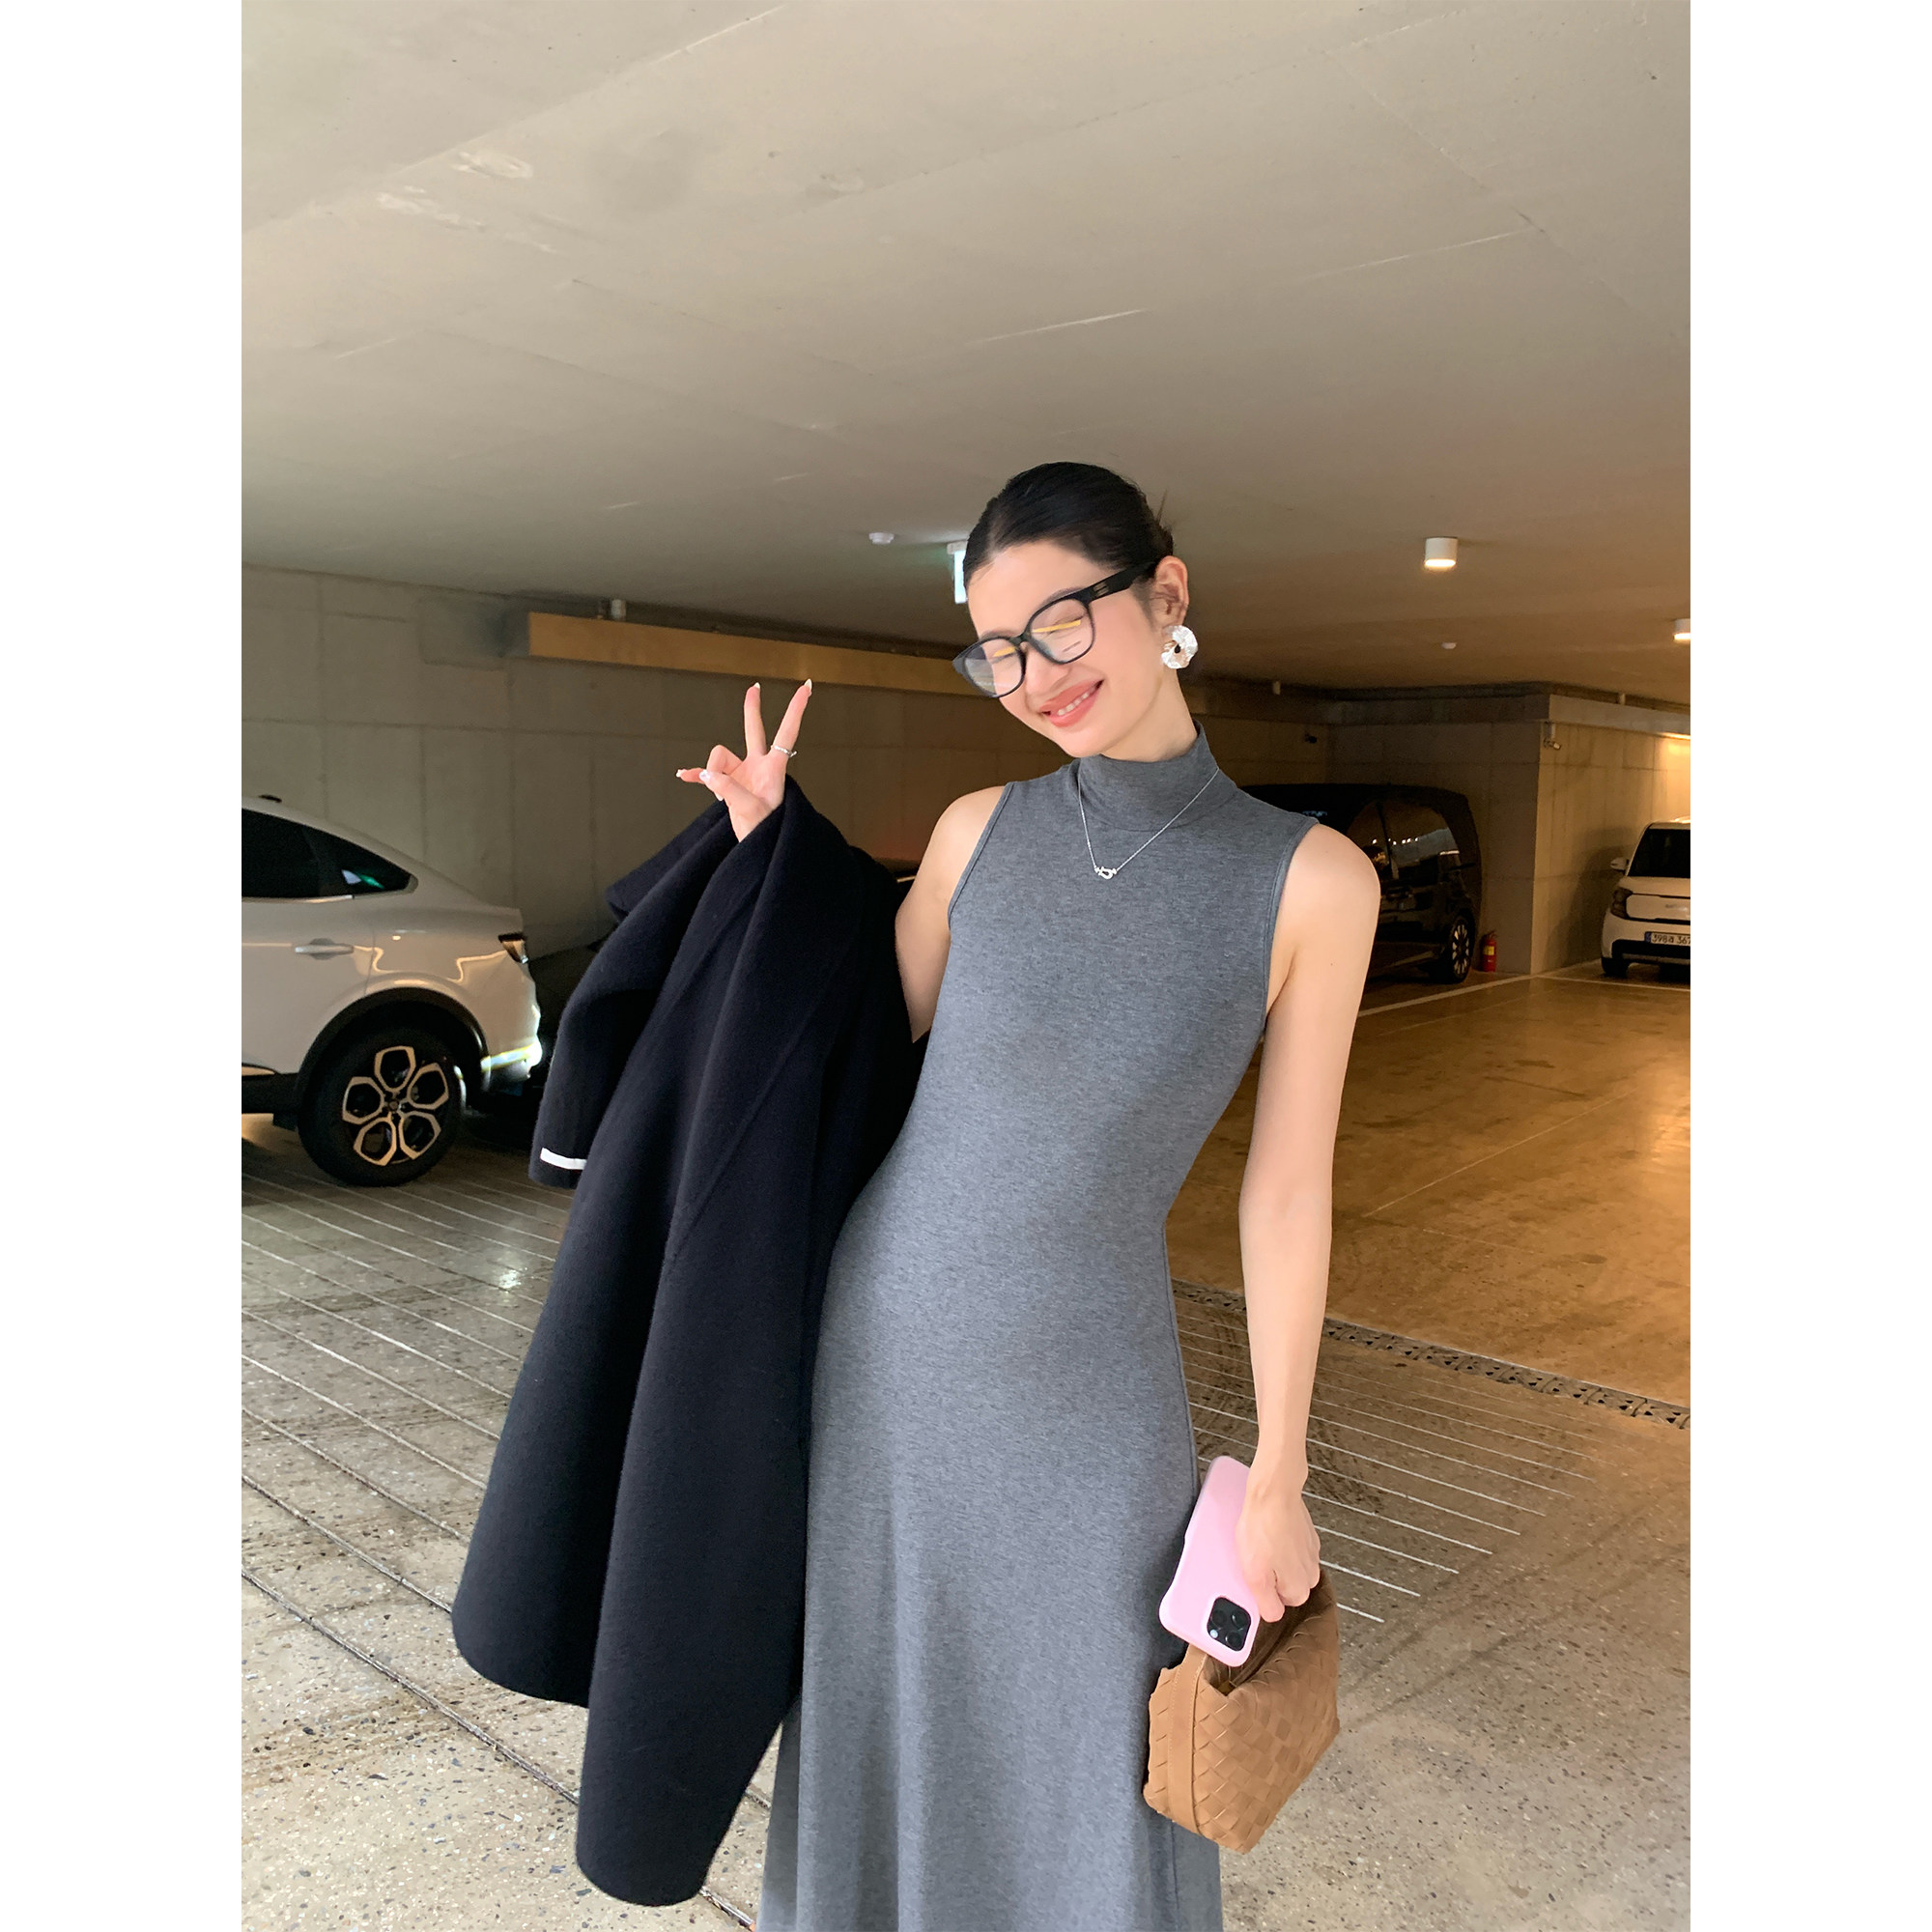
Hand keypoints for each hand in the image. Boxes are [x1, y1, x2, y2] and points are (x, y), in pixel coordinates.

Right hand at [676, 680, 812, 841]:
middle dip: (752, 710)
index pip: (786, 732)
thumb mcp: (752, 811)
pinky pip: (707, 775)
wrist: (759, 849)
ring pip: (719, 758)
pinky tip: (685, 776)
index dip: (796, 709)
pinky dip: (697, 775)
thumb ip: (730, 789)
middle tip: (754, 688)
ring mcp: (742, 774)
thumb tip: (708, 775)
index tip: (807, 687)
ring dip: (712, 773)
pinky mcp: (727, 785)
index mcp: (773, 768)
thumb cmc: (766, 831)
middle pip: (753, 731)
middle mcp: (758, 766)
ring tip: (719, 798)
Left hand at [1235, 1469, 1320, 1620]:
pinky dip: (1276, 1540)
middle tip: (1254, 1558)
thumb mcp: (1255, 1575)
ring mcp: (1309, 1552)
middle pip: (1282, 1585)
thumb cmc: (1264, 1527)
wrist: (1274, 1490)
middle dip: (1267, 1574)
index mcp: (1300, 1589)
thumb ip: (1266, 1603)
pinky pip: (1286, 1546)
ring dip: (1271, 1556)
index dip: (1260, 1591)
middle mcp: (1310, 1573)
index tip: (1251, 1578)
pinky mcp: (1304, 1533)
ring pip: (1284, 1565)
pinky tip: (1265, 1530)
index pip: (1278, 1606)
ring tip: (1258, 1541)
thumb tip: (1271, 1616)